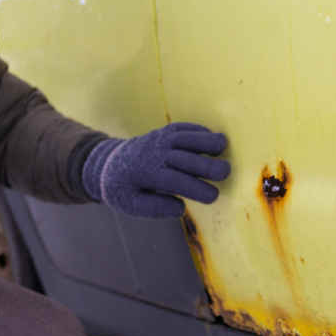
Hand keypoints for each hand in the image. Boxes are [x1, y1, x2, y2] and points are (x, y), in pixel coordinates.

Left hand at [82, 122, 229, 217]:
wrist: (108, 162)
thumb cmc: (123, 188)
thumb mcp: (129, 205)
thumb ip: (153, 208)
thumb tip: (180, 208)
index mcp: (147, 174)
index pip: (176, 181)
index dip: (197, 188)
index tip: (213, 196)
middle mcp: (155, 153)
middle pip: (185, 157)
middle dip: (207, 164)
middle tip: (226, 172)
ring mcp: (160, 139)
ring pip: (186, 136)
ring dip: (206, 140)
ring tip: (225, 146)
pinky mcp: (165, 131)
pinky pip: (184, 127)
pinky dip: (199, 130)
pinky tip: (214, 138)